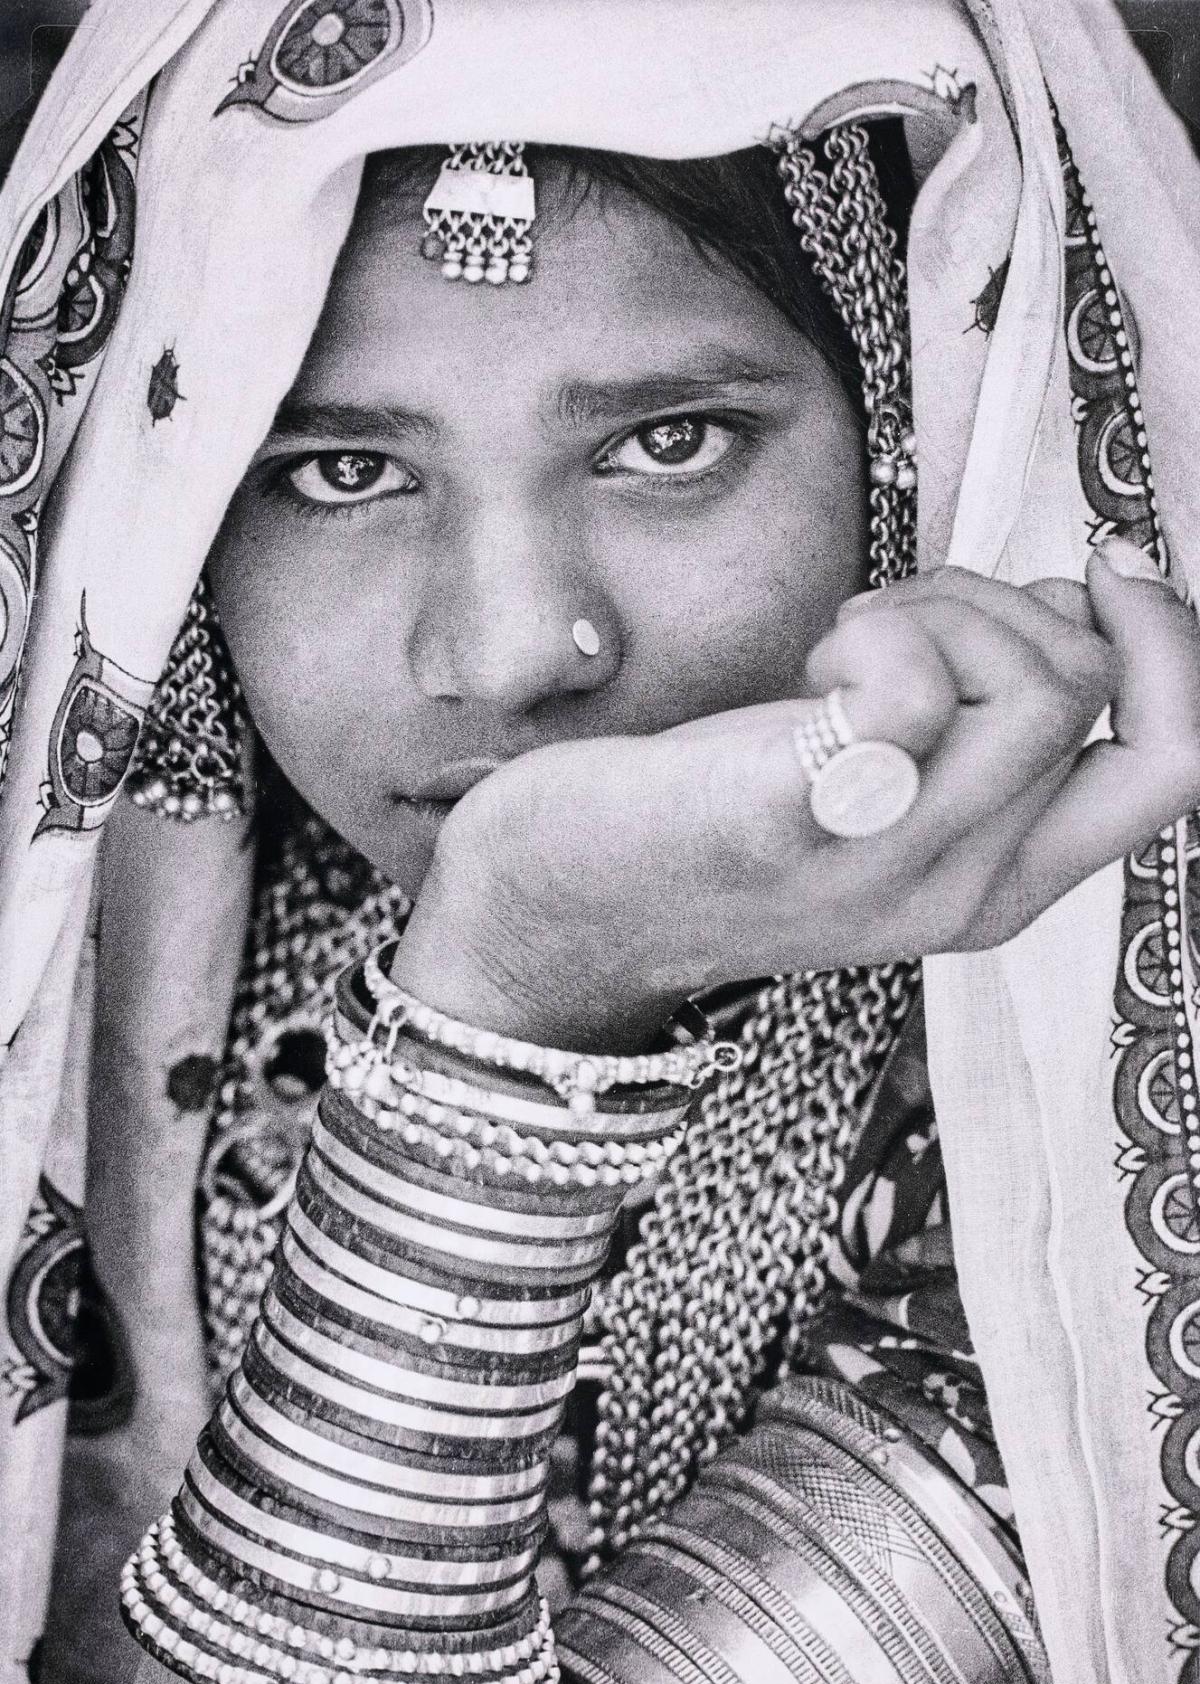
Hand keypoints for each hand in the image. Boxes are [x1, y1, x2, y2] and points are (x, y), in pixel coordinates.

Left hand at [392, 545, 1199, 1050]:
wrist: (558, 910)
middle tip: (905, 623)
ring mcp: (882, 869)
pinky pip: (915, 698)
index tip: (1089, 578)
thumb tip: (1072, 608)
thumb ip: (984, 726)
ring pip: (1037, 686)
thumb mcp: (883, 782)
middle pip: (1101, 694)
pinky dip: (882, 636)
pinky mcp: (792, 823)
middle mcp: (959, 892)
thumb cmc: (712, 816)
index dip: (1168, 647)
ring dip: (945, 609)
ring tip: (848, 646)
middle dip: (1017, 603)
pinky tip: (815, 666)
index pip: (1177, 766)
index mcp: (997, 884)